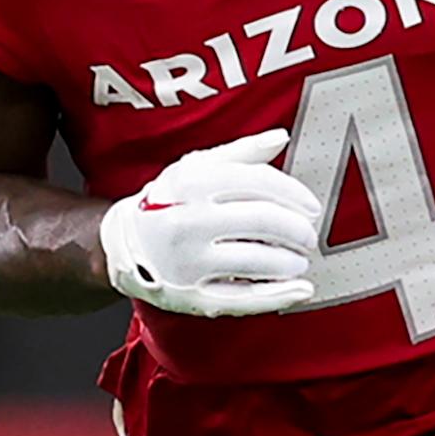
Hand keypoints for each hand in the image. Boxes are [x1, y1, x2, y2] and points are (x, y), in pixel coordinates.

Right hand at [99, 128, 321, 316]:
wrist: (122, 243)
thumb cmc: (169, 202)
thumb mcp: (195, 167)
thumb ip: (240, 152)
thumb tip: (281, 136)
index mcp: (191, 183)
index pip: (258, 182)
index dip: (294, 195)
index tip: (312, 208)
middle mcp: (188, 221)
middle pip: (263, 221)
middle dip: (297, 230)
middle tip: (308, 236)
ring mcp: (188, 262)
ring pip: (257, 260)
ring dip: (291, 261)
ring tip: (299, 259)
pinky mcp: (191, 296)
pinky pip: (243, 299)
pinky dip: (279, 296)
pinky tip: (301, 289)